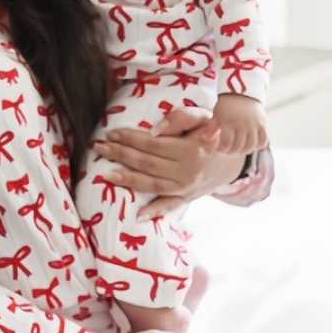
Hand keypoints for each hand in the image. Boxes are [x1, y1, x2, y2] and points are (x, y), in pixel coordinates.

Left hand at [92, 107, 243, 219]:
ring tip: (106, 173)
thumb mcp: (202, 118)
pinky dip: (154, 211)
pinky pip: (168, 206)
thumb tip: (155, 132)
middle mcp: (187, 171)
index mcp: (191, 150)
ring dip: (128, 179)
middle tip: (100, 147)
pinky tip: (138, 214)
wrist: (231, 158)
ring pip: (152, 184)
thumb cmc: (212, 132)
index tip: (112, 133)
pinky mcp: (185, 198)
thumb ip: (180, 119)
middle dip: (122, 155)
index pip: (154, 144)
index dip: (131, 138)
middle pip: (148, 164)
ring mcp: (186, 188)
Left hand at [200, 93, 266, 155]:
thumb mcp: (217, 114)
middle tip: (229, 148)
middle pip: (238, 146)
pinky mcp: (262, 124)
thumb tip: (205, 139)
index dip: (223, 149)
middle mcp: (242, 124)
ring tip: (239, 148)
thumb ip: (211, 128)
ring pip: (251, 145)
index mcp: (229, 122)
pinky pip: (263, 139)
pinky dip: (258, 145)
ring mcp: (254, 125)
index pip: (226, 143)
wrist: (243, 91)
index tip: (220, 148)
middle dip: (232, 150)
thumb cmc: (226, 104)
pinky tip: (252, 144)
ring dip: (244, 150)